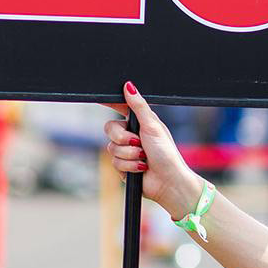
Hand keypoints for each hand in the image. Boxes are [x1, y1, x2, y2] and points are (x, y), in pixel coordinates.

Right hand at [101, 81, 201, 219]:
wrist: (169, 182)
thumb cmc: (166, 153)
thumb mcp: (152, 125)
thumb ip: (138, 106)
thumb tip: (128, 86)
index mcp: (140, 122)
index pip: (119, 107)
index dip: (109, 103)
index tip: (98, 98)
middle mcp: (132, 135)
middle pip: (110, 129)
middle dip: (123, 138)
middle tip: (137, 143)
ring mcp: (127, 151)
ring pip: (111, 148)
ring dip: (129, 154)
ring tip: (144, 158)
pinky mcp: (124, 167)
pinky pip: (115, 163)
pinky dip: (129, 166)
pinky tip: (141, 168)